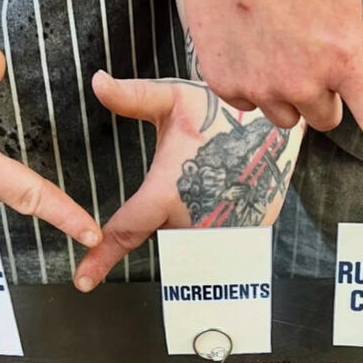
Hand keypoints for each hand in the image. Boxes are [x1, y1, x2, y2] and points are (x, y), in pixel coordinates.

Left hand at [74, 72, 302, 289]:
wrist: (279, 125)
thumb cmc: (222, 110)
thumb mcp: (173, 99)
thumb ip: (132, 97)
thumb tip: (96, 81)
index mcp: (168, 191)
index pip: (126, 231)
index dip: (101, 257)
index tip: (83, 281)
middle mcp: (195, 220)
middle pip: (161, 230)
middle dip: (166, 208)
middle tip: (191, 171)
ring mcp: (225, 231)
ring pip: (190, 237)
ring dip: (191, 214)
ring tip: (211, 180)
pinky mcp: (249, 233)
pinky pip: (220, 235)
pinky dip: (218, 217)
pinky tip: (230, 188)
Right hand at [156, 0, 362, 203]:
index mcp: (342, 53)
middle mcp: (302, 80)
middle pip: (327, 116)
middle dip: (325, 90)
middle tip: (309, 37)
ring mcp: (259, 85)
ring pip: (286, 114)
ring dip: (287, 88)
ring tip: (273, 32)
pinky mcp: (223, 83)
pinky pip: (248, 102)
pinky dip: (251, 80)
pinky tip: (246, 36)